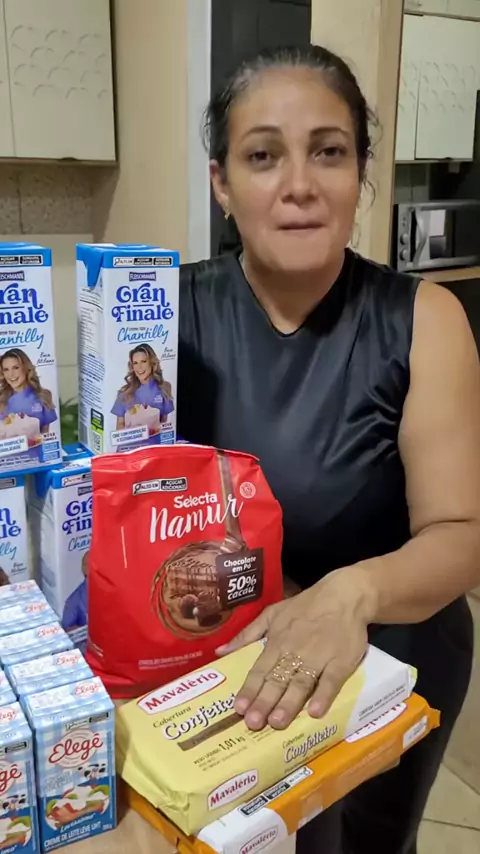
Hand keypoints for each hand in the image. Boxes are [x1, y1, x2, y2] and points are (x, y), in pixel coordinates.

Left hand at [216, 568, 372, 730]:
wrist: (344, 595)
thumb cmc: (306, 606)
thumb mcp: (272, 613)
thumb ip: (247, 634)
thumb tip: (220, 651)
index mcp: (277, 642)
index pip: (259, 670)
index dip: (249, 690)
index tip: (238, 709)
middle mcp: (294, 651)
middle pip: (277, 680)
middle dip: (264, 702)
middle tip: (253, 723)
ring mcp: (318, 657)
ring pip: (301, 682)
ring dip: (289, 703)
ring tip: (278, 722)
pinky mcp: (341, 661)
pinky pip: (332, 680)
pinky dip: (324, 695)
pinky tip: (316, 712)